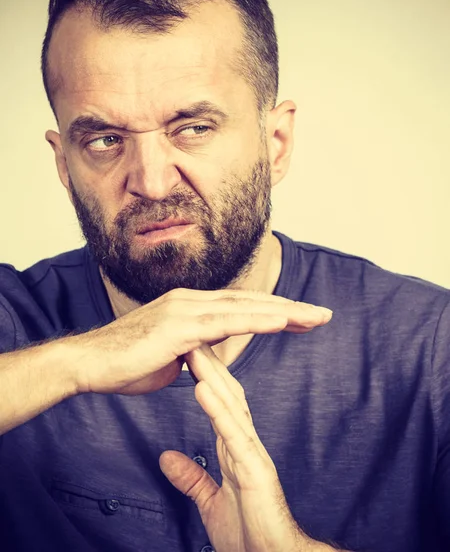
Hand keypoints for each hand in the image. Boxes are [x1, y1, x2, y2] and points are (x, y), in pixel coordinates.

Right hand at [71, 289, 331, 395]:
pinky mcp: (178, 326)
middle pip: (250, 301)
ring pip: (244, 307)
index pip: (241, 306)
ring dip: (283, 311)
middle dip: (290, 308)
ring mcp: (185, 309)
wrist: (89, 364)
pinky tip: (282, 321)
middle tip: (323, 314)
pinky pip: (225, 321)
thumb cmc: (126, 363)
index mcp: (190, 306)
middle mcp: (191, 301)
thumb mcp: (170, 356)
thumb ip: (192, 351)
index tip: (302, 318)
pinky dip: (256, 319)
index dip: (274, 310)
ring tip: (315, 317)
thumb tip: (203, 358)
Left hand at [159, 345, 338, 551]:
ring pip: (231, 406)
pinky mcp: (256, 471)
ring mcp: (252, 455)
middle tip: (189, 335)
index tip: (184, 351)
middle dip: (207, 365)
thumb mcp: (210, 503)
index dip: (202, 376)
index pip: (218, 402)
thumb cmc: (250, 533)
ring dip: (211, 377)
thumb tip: (167, 458)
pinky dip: (218, 410)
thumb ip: (191, 478)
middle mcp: (245, 444)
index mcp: (235, 448)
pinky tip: (203, 390)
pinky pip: (234, 435)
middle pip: (226, 394)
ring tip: (193, 349)